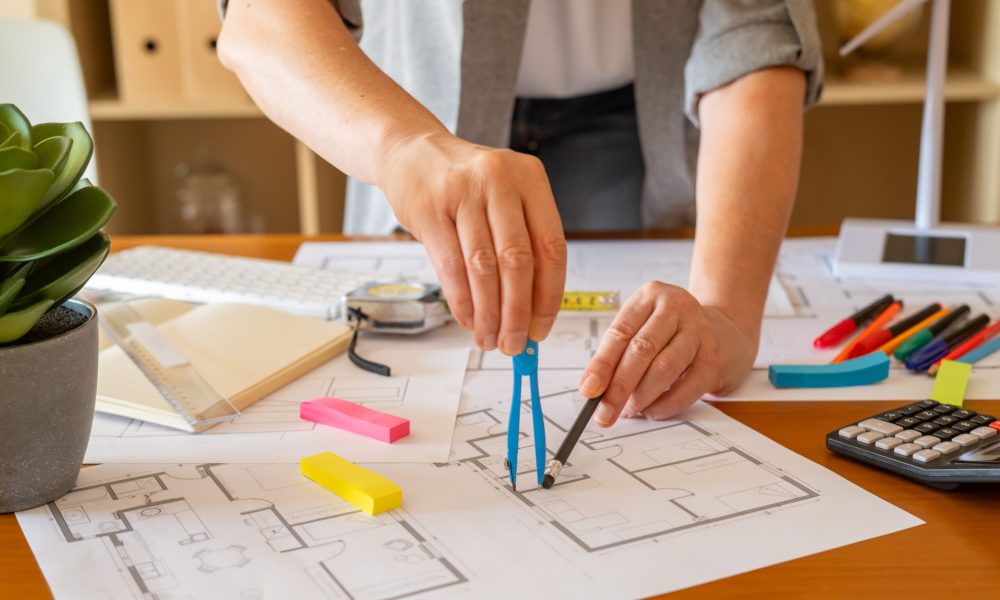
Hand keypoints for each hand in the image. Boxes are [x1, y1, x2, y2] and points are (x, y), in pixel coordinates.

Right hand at [379, 131, 566, 354]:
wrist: (412, 151)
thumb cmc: (466, 184)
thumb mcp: (506, 196)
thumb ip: (524, 244)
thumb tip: (532, 313)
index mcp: (530, 179)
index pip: (552, 246)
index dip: (549, 295)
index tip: (542, 327)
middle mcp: (499, 181)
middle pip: (517, 261)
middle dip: (517, 313)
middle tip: (514, 343)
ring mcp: (462, 193)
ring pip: (483, 268)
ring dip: (488, 313)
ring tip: (490, 339)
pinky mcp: (429, 210)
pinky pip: (450, 266)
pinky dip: (461, 301)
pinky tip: (468, 319)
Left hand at [578, 281, 757, 425]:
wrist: (722, 329)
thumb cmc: (669, 331)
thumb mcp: (641, 327)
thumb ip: (617, 354)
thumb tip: (594, 389)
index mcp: (650, 295)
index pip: (620, 332)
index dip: (602, 364)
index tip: (588, 390)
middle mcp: (677, 307)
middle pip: (642, 349)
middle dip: (619, 387)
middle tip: (604, 412)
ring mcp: (699, 330)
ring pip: (665, 367)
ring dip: (642, 396)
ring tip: (628, 411)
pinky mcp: (714, 357)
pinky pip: (687, 387)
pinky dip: (666, 404)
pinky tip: (652, 411)